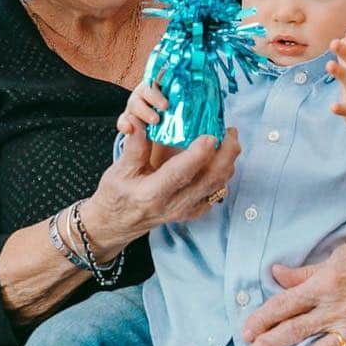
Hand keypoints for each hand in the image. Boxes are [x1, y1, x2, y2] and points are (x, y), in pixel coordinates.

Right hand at [84, 122, 240, 256]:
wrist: (116, 223)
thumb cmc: (116, 196)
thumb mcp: (119, 170)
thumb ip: (133, 146)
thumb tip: (139, 122)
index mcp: (152, 194)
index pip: (180, 173)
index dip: (198, 154)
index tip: (210, 135)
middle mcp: (173, 205)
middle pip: (209, 180)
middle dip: (226, 154)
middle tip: (230, 132)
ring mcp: (185, 211)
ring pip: (217, 186)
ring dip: (228, 162)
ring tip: (230, 140)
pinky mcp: (192, 212)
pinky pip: (216, 193)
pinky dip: (223, 174)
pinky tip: (222, 158)